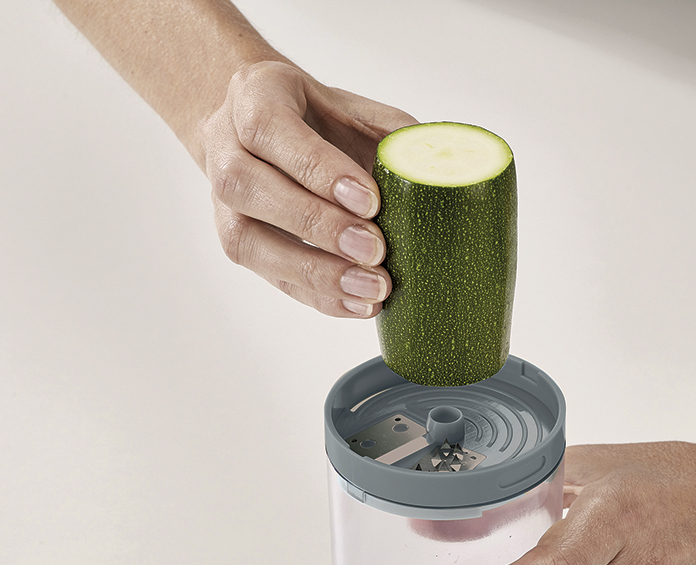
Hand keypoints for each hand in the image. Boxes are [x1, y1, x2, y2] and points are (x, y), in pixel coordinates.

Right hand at [199, 61, 416, 316]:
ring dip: (314, 272)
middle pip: (249, 187)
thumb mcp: (356, 109)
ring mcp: (222, 201)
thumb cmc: (319, 121)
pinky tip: (356, 304)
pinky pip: (270, 277)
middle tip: (374, 251)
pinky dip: (318, 296)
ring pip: (248, 241)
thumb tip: (440, 173)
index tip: (369, 201)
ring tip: (371, 290)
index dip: (318, 169)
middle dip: (317, 225)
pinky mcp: (237, 243)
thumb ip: (392, 135)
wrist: (269, 133)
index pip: (269, 129)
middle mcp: (224, 146)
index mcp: (254, 96)